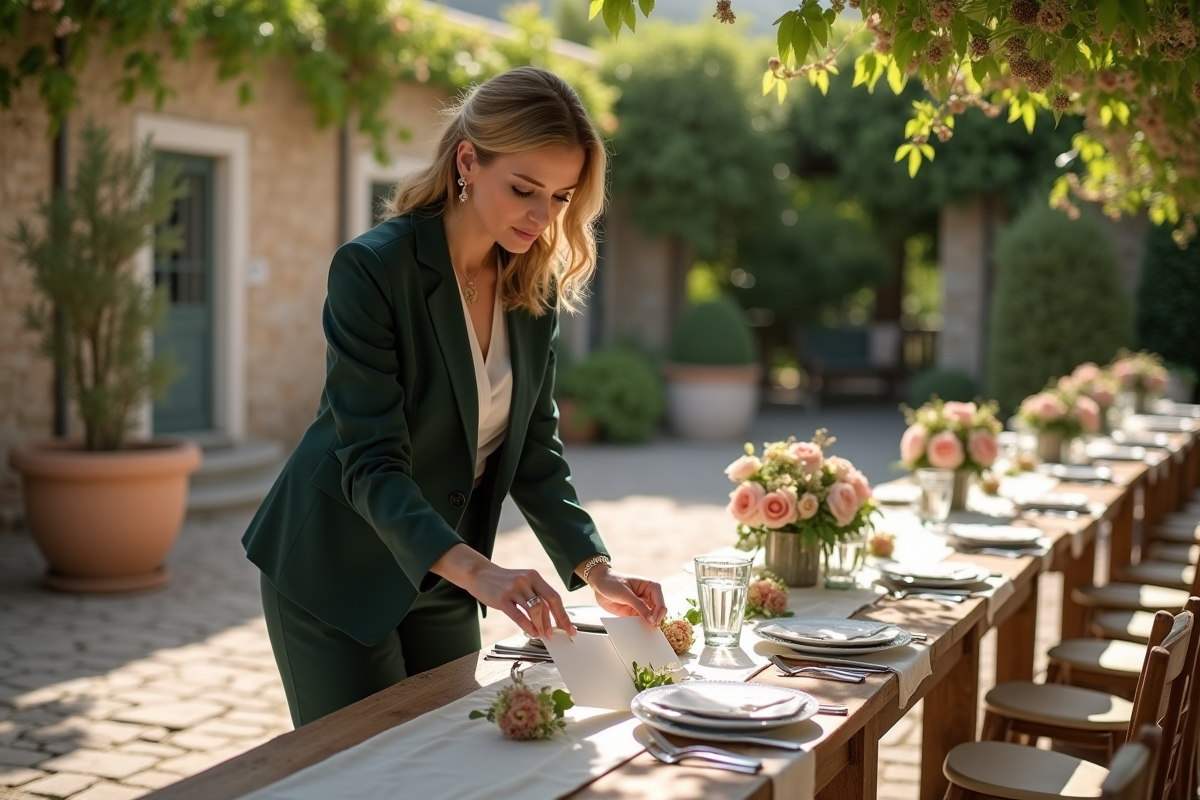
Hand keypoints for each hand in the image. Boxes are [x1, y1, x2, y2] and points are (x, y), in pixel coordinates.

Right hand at [431, 544, 575, 639]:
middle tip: (556, 635)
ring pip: (534, 610)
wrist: (479, 573)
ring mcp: (513, 589)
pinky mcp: (501, 599)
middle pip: (546, 604)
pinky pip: (518, 616)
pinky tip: (532, 632)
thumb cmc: (503, 582)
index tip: (570, 628)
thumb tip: (550, 618)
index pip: (554, 596)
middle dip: (554, 622)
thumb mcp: (522, 582)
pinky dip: (527, 627)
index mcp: (534, 576)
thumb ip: (535, 595)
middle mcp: (525, 580)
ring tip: (543, 634)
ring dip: (540, 625)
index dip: (563, 614)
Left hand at [587, 565, 666, 626]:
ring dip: (648, 624)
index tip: (653, 621)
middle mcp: (649, 596)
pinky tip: (636, 628)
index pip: (660, 602)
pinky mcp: (634, 612)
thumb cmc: (613, 582)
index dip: (658, 612)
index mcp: (651, 586)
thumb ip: (639, 606)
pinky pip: (640, 622)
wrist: (600, 584)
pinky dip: (640, 626)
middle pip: (659, 611)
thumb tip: (651, 619)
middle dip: (656, 619)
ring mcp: (642, 605)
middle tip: (650, 626)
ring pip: (651, 618)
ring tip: (644, 629)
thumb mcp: (626, 593)